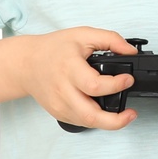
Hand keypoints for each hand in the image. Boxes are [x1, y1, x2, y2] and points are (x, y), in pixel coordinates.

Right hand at [16, 28, 136, 130]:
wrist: (26, 63)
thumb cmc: (54, 48)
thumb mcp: (83, 34)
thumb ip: (111, 39)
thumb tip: (131, 51)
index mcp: (69, 69)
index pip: (94, 85)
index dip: (116, 85)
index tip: (128, 79)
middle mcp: (63, 90)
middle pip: (90, 114)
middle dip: (115, 120)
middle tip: (131, 114)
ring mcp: (59, 105)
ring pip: (86, 122)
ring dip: (108, 123)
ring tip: (123, 116)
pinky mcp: (58, 113)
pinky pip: (80, 122)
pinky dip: (95, 121)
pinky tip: (105, 114)